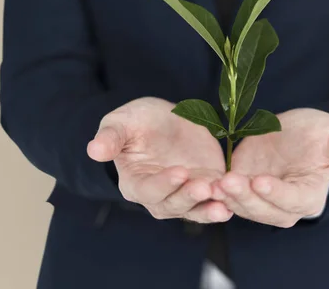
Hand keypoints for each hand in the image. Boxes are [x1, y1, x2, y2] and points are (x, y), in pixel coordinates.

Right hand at [87, 97, 231, 222]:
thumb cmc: (137, 121)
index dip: (164, 184)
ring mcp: (184, 193)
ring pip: (196, 209)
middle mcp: (159, 196)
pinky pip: (215, 201)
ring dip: (209, 208)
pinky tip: (236, 202)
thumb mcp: (122, 122)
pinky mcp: (206, 187)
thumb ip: (111, 137)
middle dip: (190, 197)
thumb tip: (93, 150)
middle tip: (205, 186)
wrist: (166, 119)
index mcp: (135, 183)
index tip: (180, 172)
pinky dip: (225, 203)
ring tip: (225, 204)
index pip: (149, 190)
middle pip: (173, 205)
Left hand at [212, 108, 328, 227]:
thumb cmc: (320, 133)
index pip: (293, 200)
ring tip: (213, 183)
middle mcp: (285, 205)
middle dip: (245, 197)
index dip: (277, 193)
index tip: (259, 181)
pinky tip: (203, 182)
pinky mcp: (243, 189)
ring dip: (227, 197)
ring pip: (243, 206)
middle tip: (228, 181)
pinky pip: (228, 197)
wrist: (294, 132)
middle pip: (265, 210)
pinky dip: (216, 193)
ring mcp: (261, 199)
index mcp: (309, 195)